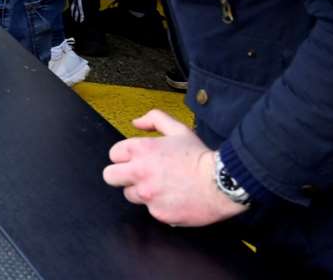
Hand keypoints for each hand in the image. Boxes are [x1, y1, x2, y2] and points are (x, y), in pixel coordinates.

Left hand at [103, 110, 247, 226]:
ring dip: (141, 191)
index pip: (113, 155)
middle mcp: (139, 172)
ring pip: (130, 195)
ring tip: (162, 187)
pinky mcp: (158, 213)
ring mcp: (148, 195)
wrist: (223, 183)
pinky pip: (150, 210)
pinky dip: (160, 206)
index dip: (125, 156)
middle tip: (138, 175)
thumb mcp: (178, 130)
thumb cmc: (200, 156)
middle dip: (121, 175)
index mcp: (140, 150)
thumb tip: (136, 122)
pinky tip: (174, 199)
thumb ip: (154, 119)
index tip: (136, 159)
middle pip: (110, 176)